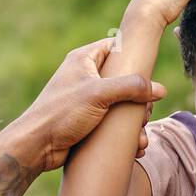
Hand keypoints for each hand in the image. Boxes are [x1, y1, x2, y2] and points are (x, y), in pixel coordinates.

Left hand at [0, 38, 164, 195]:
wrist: (37, 146)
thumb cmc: (61, 113)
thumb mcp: (99, 94)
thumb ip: (131, 87)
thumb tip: (159, 89)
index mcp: (84, 60)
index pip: (116, 47)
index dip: (134, 57)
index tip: (149, 71)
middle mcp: (87, 77)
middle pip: (126, 80)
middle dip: (139, 100)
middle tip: (142, 115)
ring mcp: (89, 101)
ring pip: (123, 105)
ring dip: (135, 122)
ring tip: (139, 136)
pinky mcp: (90, 122)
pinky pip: (115, 124)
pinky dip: (127, 135)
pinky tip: (135, 147)